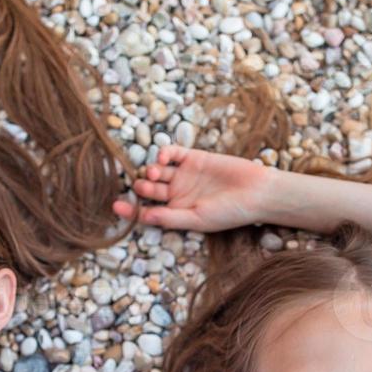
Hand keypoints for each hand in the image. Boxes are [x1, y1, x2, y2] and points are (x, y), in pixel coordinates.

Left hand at [112, 146, 274, 231]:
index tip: (115, 205)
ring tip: (154, 173)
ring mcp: (183, 175)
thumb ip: (171, 218)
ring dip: (150, 170)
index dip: (130, 209)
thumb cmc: (229, 212)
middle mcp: (177, 195)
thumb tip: (144, 217)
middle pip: (148, 190)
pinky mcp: (193, 158)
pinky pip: (172, 153)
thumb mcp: (198, 219)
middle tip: (141, 185)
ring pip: (157, 171)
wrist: (256, 191)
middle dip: (140, 187)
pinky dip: (164, 152)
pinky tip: (163, 157)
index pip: (146, 212)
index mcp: (176, 214)